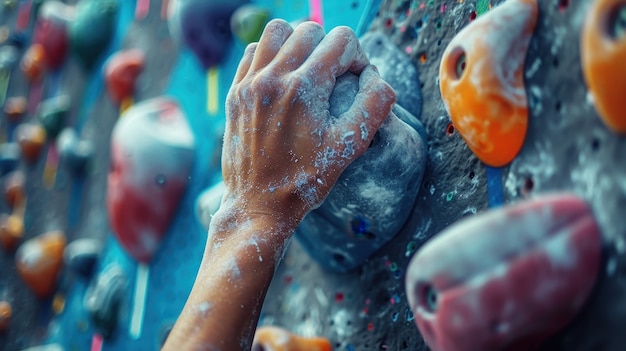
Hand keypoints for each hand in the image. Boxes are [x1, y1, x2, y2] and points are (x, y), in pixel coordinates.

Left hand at [221, 19, 395, 228]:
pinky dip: (271, 54)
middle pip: (311, 29)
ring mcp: (249, 83)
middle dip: (330, 47)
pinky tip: (282, 79)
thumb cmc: (305, 180)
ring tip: (307, 69)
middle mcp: (273, 78)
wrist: (258, 205)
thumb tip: (377, 76)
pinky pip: (254, 51)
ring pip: (277, 31)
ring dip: (298, 42)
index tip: (356, 80)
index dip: (357, 57)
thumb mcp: (349, 146)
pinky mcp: (235, 92)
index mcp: (304, 88)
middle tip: (334, 77)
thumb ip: (374, 105)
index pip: (341, 40)